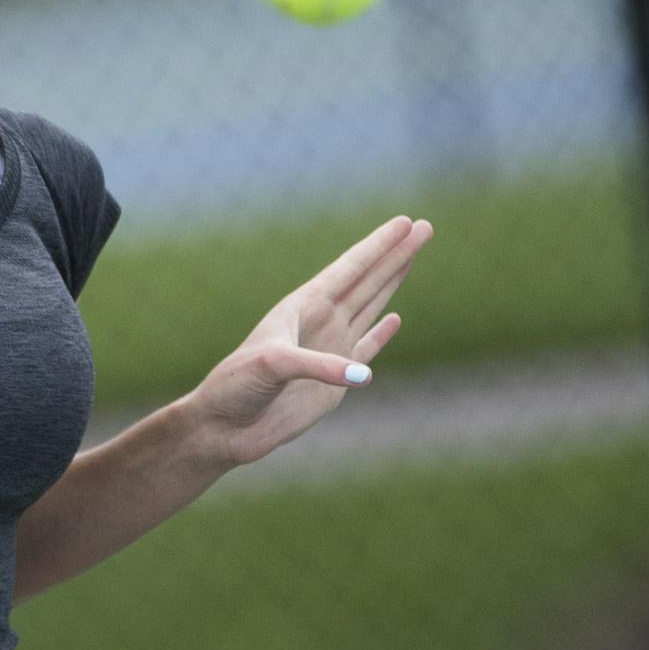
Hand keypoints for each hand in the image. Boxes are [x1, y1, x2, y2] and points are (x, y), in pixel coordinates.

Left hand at [190, 214, 432, 468]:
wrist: (223, 427)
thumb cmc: (236, 386)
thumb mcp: (273, 365)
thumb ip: (318, 366)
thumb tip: (362, 375)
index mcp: (302, 307)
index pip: (350, 268)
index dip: (379, 245)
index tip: (405, 222)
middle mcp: (318, 323)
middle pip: (367, 280)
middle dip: (396, 254)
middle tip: (425, 227)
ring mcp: (328, 350)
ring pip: (369, 306)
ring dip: (392, 282)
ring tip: (412, 256)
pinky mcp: (334, 382)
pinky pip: (364, 349)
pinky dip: (380, 334)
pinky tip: (395, 318)